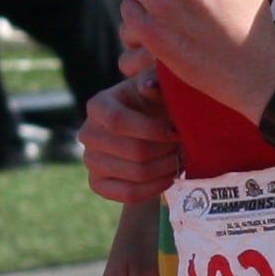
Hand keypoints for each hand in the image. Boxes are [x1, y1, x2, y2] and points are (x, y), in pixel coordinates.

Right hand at [80, 73, 183, 203]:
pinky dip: (156, 188)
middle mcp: (87, 133)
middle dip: (167, 151)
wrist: (146, 128)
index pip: (118, 122)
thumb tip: (149, 86)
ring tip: (182, 158)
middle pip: (134, 152)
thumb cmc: (154, 102)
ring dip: (167, 168)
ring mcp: (90, 161)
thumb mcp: (156, 86)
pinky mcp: (97, 184)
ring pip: (137, 173)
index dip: (152, 130)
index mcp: (98, 105)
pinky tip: (170, 176)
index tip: (178, 131)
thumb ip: (154, 81)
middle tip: (186, 146)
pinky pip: (129, 194)